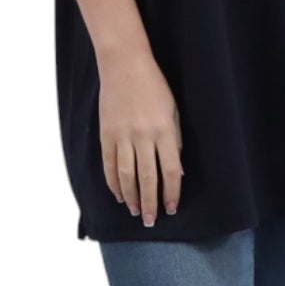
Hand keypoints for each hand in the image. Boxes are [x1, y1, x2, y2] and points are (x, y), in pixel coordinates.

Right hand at [97, 50, 183, 226]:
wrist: (124, 65)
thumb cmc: (154, 87)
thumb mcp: (173, 111)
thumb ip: (176, 142)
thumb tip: (177, 172)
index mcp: (165, 130)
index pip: (170, 170)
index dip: (171, 192)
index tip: (172, 209)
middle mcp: (143, 135)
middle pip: (148, 177)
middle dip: (150, 202)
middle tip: (151, 221)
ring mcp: (122, 135)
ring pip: (126, 175)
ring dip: (131, 196)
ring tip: (135, 211)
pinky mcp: (106, 133)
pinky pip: (109, 164)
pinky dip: (113, 182)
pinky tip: (118, 194)